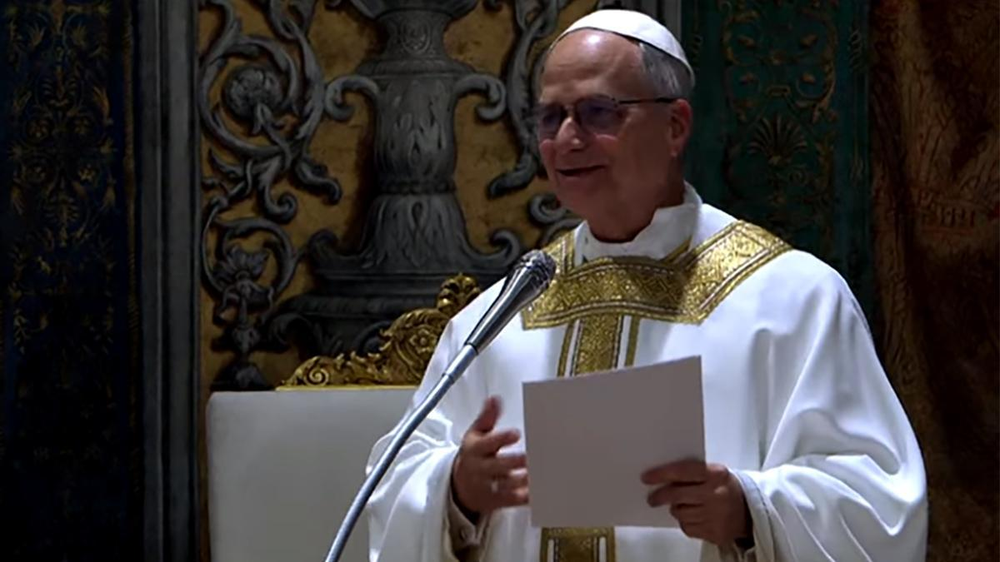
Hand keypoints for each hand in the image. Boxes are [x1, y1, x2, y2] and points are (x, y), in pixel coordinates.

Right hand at [451, 396, 528, 516]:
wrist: (460, 486)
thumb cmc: (475, 455)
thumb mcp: (476, 434)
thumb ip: (487, 418)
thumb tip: (494, 399)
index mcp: (475, 449)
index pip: (487, 443)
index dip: (501, 439)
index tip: (516, 434)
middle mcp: (480, 468)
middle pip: (496, 466)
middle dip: (513, 462)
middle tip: (530, 458)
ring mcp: (488, 486)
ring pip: (505, 485)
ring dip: (522, 481)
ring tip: (537, 474)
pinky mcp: (496, 501)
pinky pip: (512, 500)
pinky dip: (525, 496)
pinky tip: (538, 491)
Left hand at [642, 460, 750, 545]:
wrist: (750, 511)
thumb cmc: (726, 488)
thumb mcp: (714, 472)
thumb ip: (692, 472)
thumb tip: (661, 476)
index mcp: (716, 474)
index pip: (682, 472)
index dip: (661, 474)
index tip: (647, 478)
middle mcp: (716, 494)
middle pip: (677, 495)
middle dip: (660, 496)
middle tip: (652, 498)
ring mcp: (716, 515)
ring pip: (680, 513)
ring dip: (676, 509)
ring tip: (683, 505)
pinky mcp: (715, 533)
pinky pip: (687, 528)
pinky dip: (686, 522)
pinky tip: (694, 516)